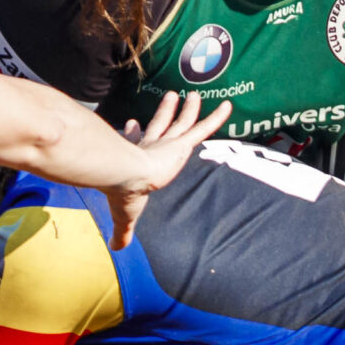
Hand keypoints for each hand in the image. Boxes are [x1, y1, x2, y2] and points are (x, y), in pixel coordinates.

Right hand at [99, 92, 231, 247]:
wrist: (125, 177)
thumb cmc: (124, 196)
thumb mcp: (124, 217)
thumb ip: (121, 232)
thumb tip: (115, 249)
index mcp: (136, 160)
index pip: (138, 141)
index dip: (136, 132)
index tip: (133, 123)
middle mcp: (151, 147)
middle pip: (162, 125)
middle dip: (165, 112)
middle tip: (172, 99)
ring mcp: (168, 143)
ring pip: (183, 122)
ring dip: (189, 108)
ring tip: (194, 95)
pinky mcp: (182, 143)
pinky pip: (204, 128)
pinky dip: (217, 117)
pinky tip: (229, 105)